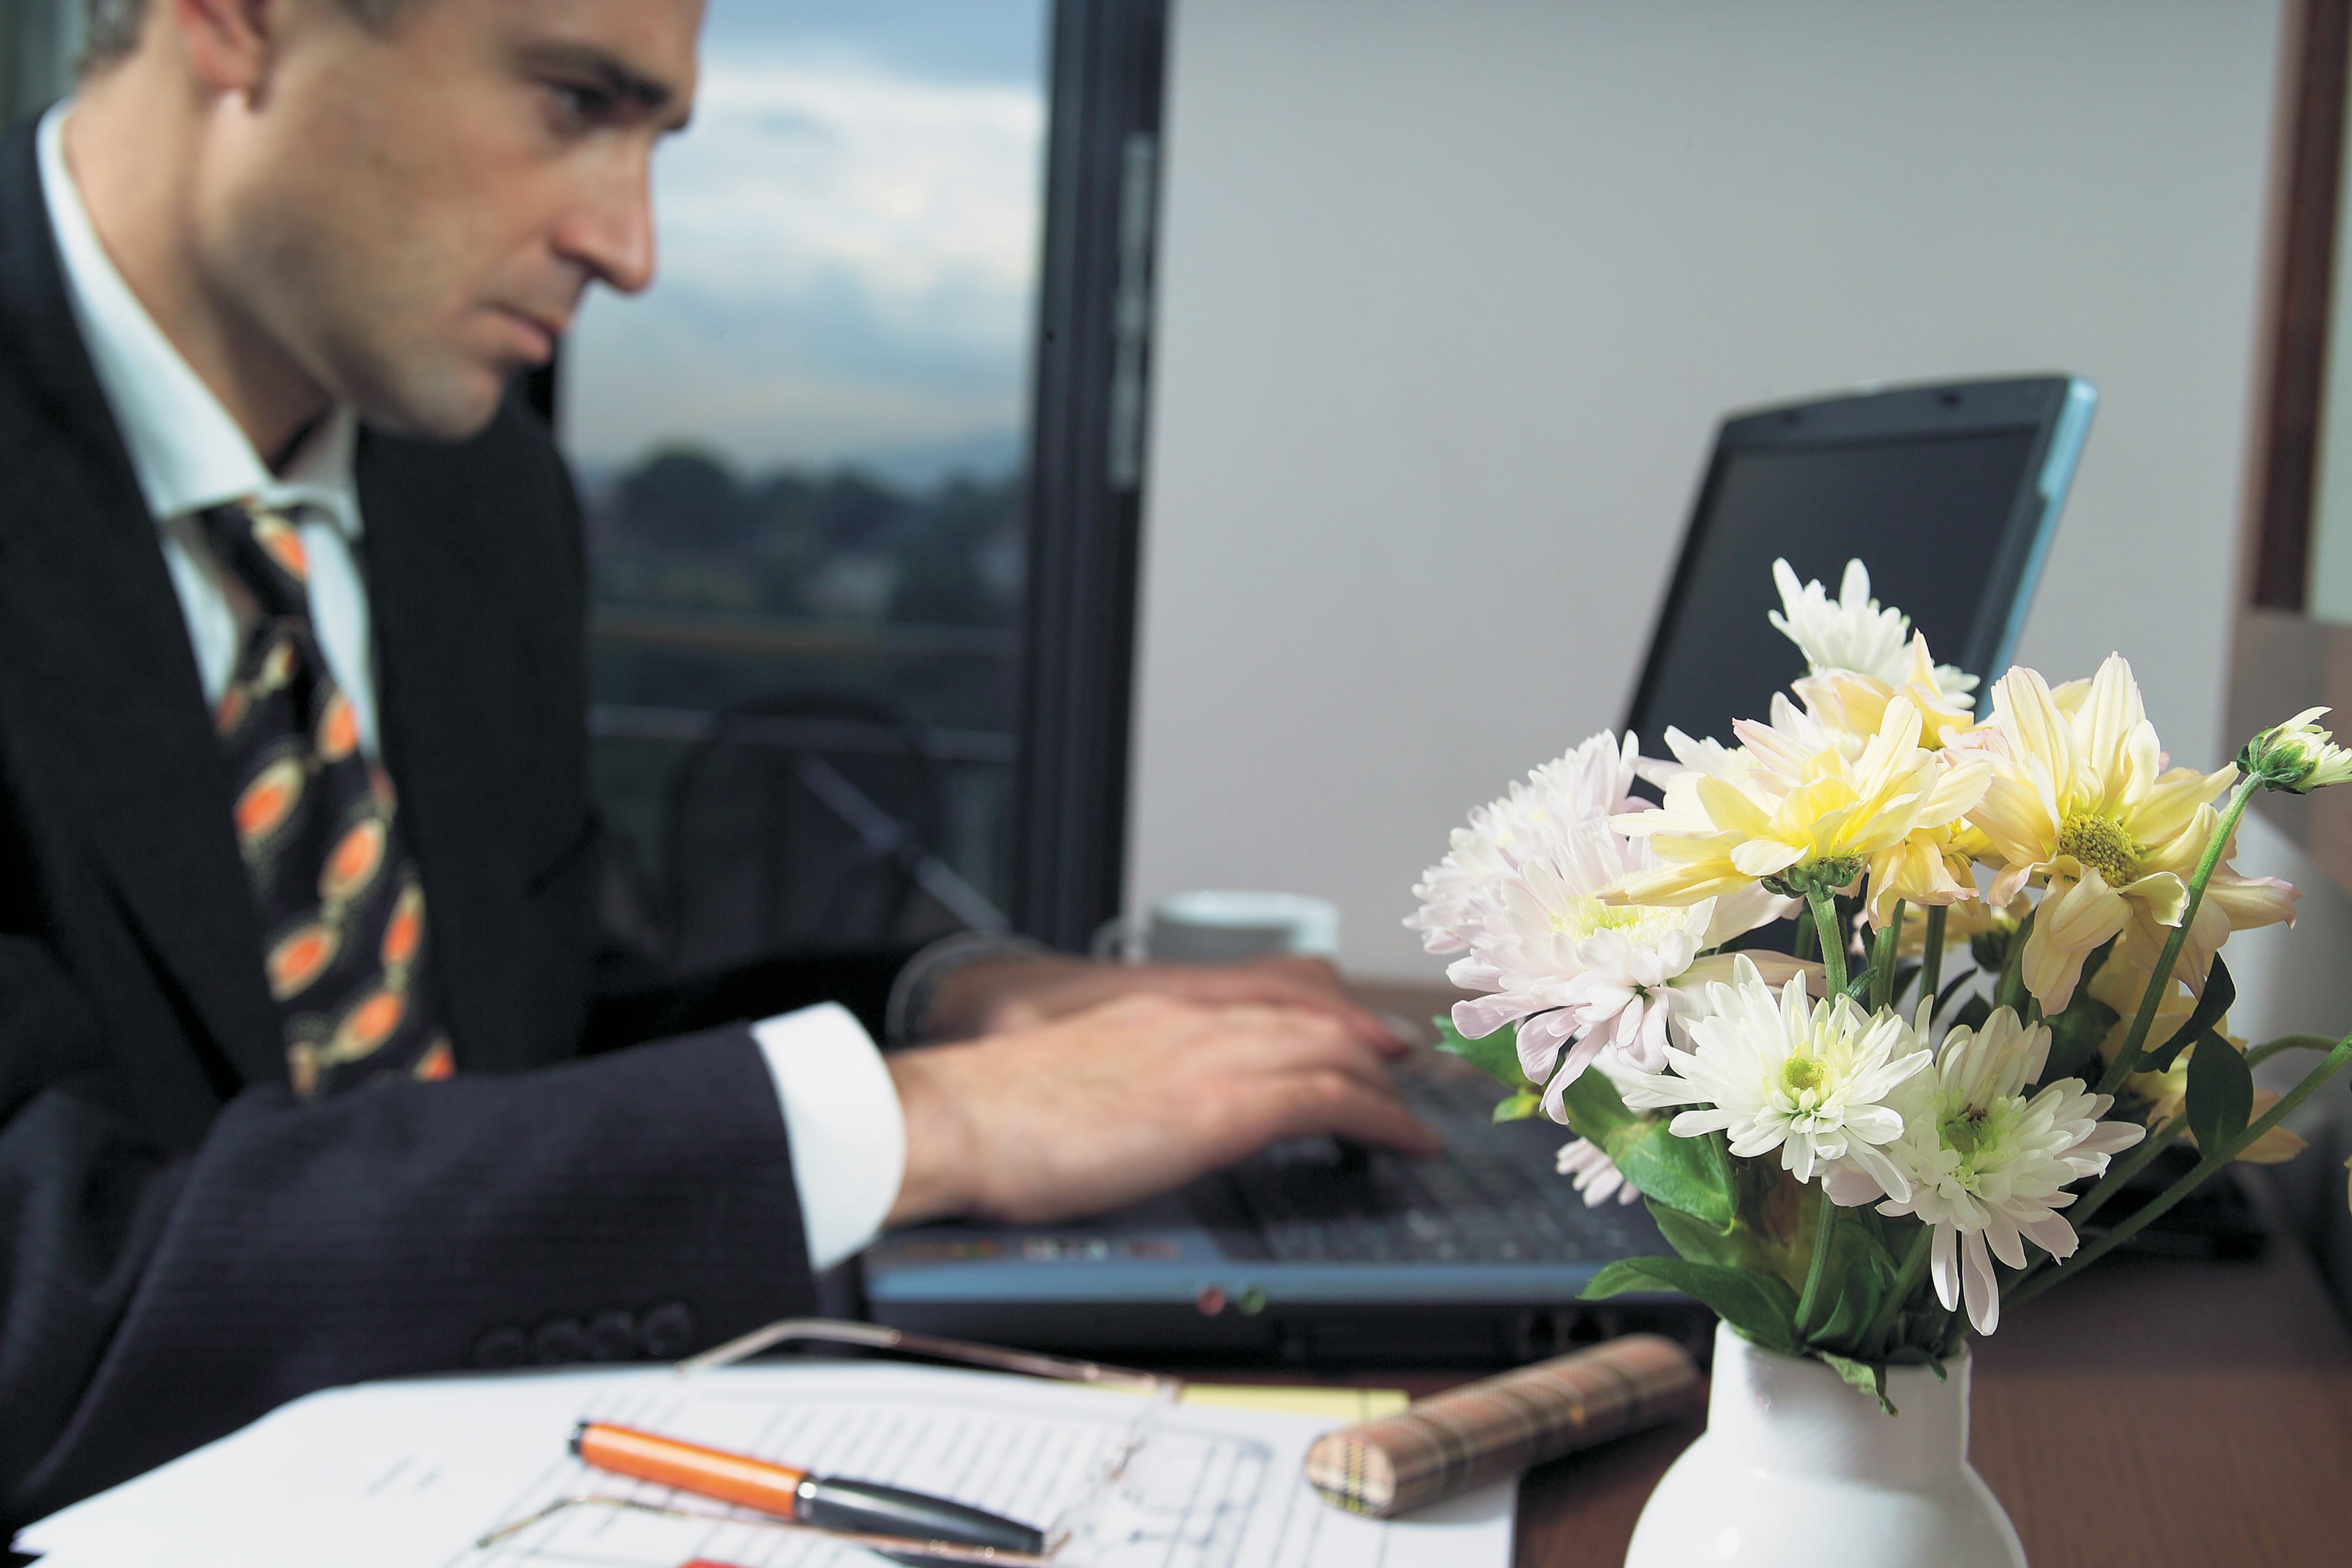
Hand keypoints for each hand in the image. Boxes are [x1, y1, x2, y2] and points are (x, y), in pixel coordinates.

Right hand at [884, 993, 1441, 1226]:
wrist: (955, 1118)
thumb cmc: (990, 1116)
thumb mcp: (1069, 1081)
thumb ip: (1115, 1086)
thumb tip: (1132, 1122)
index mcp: (1151, 1012)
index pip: (1263, 997)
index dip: (1323, 1013)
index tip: (1355, 1034)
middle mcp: (1189, 1019)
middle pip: (1312, 1016)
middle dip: (1370, 1042)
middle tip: (1406, 1069)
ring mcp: (1207, 1056)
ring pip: (1332, 1047)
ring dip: (1386, 1081)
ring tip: (1414, 1111)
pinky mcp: (1217, 1105)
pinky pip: (1326, 1099)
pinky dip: (1379, 1118)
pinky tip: (1403, 1140)